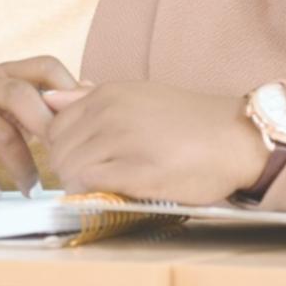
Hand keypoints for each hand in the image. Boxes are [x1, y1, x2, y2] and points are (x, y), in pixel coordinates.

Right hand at [0, 57, 79, 196]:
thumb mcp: (8, 100)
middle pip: (19, 94)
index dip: (68, 88)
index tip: (79, 123)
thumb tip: (91, 90)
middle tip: (61, 158)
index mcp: (5, 73)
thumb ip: (44, 96)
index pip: (44, 64)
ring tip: (31, 188)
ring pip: (0, 135)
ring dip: (23, 168)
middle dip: (46, 127)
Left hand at [44, 83, 267, 204]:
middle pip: (57, 148)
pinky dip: (91, 191)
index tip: (80, 157)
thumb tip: (50, 98)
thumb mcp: (136, 96)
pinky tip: (112, 191)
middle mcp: (109, 113)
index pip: (54, 124)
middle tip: (89, 176)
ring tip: (102, 185)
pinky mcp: (136, 171)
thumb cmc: (188, 121)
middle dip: (65, 167)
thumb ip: (91, 98)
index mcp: (107, 94)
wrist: (235, 137)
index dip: (61, 146)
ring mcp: (121, 141)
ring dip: (77, 183)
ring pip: (68, 167)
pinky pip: (90, 182)